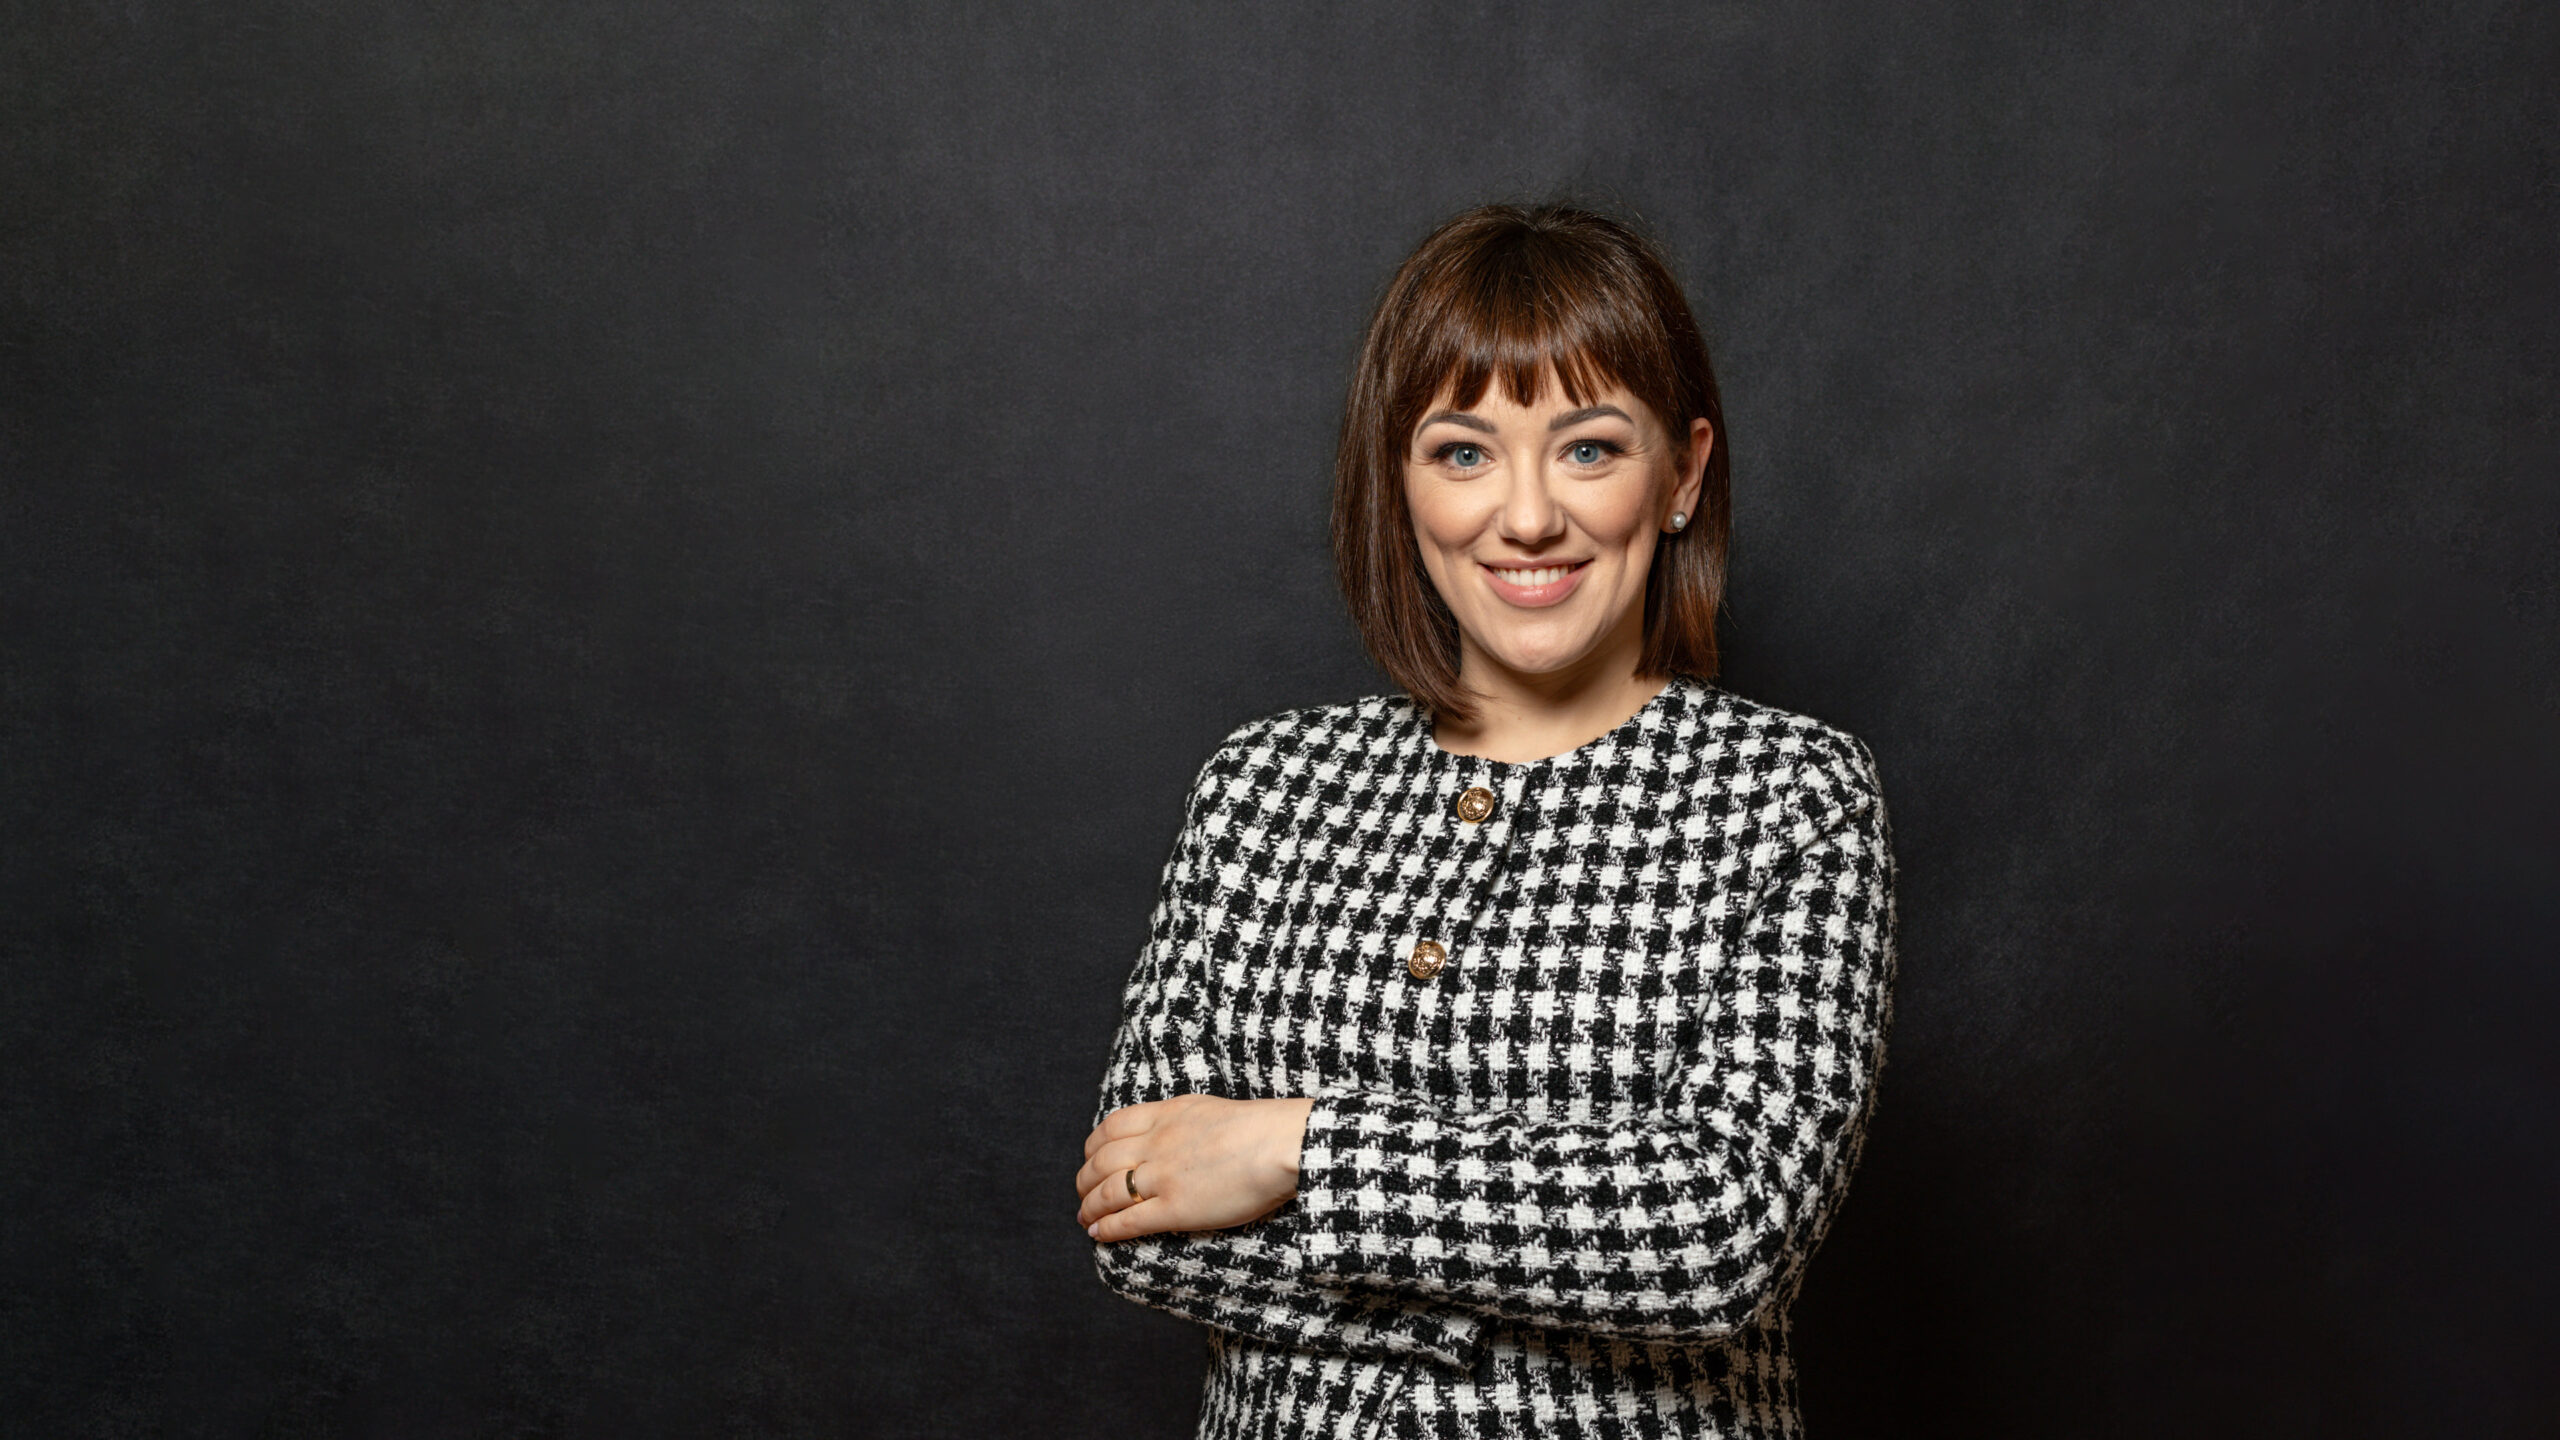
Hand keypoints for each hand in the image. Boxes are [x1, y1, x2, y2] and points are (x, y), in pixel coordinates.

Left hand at [1075, 1095, 1313, 1241]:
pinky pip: (1129, 1220)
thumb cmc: (1259, 1127)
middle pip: (1102, 1161)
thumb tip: (1172, 1130)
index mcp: (1165, 1115)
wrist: (1280, 1144)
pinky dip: (1107, 1228)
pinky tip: (1098, 1234)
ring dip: (1090, 1207)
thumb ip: (1183, 1120)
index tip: (1089, 1158)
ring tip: (1085, 1218)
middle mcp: (1156, 1143)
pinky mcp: (1175, 1208)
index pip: (1112, 1128)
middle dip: (1085, 1180)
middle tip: (1081, 1193)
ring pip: (1108, 1192)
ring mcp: (1163, 1176)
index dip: (1093, 1147)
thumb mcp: (1208, 1109)